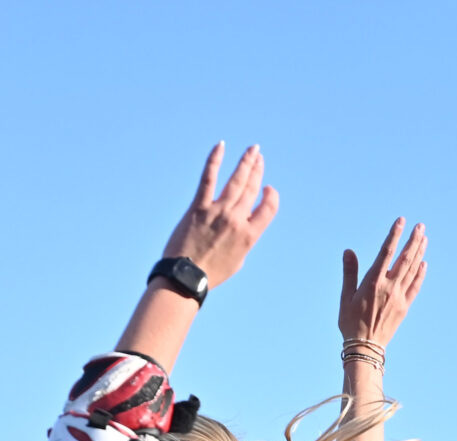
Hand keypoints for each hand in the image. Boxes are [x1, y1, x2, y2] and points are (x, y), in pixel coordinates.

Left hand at [162, 144, 279, 289]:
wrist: (185, 277)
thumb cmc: (211, 273)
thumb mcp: (237, 260)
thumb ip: (244, 238)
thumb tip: (244, 220)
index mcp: (249, 236)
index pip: (268, 208)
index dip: (271, 196)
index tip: (267, 189)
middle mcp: (236, 220)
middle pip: (251, 189)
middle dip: (257, 170)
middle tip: (259, 156)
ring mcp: (217, 212)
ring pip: (236, 180)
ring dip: (246, 162)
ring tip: (252, 150)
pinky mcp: (198, 207)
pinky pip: (208, 178)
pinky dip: (215, 160)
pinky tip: (221, 146)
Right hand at [339, 219, 428, 347]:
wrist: (365, 347)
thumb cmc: (350, 321)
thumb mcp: (345, 296)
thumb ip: (349, 272)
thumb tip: (349, 251)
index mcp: (372, 282)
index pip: (386, 253)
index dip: (394, 235)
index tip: (401, 221)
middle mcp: (388, 287)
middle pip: (404, 259)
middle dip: (413, 241)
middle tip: (420, 226)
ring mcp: (399, 297)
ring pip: (412, 270)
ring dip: (419, 253)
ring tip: (424, 238)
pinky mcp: (405, 307)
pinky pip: (415, 287)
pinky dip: (420, 274)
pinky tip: (424, 263)